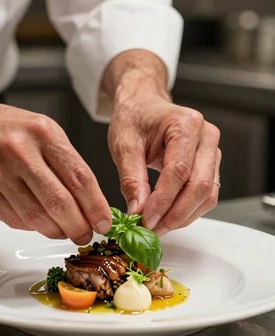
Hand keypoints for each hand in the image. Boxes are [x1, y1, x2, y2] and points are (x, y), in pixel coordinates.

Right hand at [0, 66, 111, 243]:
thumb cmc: (6, 127)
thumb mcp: (43, 131)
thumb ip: (66, 163)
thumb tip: (87, 201)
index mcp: (44, 134)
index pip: (80, 178)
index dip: (96, 207)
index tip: (104, 222)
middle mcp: (21, 152)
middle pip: (60, 202)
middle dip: (79, 227)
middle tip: (86, 235)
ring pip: (36, 217)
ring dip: (56, 231)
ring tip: (64, 232)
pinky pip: (14, 219)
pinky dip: (32, 227)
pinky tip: (39, 223)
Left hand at [102, 50, 220, 235]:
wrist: (143, 105)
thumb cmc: (134, 118)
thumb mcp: (124, 145)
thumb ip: (131, 179)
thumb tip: (138, 211)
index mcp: (185, 124)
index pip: (179, 171)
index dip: (163, 201)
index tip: (146, 220)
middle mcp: (206, 137)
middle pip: (201, 186)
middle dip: (175, 214)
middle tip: (152, 230)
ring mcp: (211, 151)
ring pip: (208, 195)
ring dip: (183, 216)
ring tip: (157, 227)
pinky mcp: (209, 165)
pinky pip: (206, 194)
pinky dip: (188, 210)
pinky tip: (168, 217)